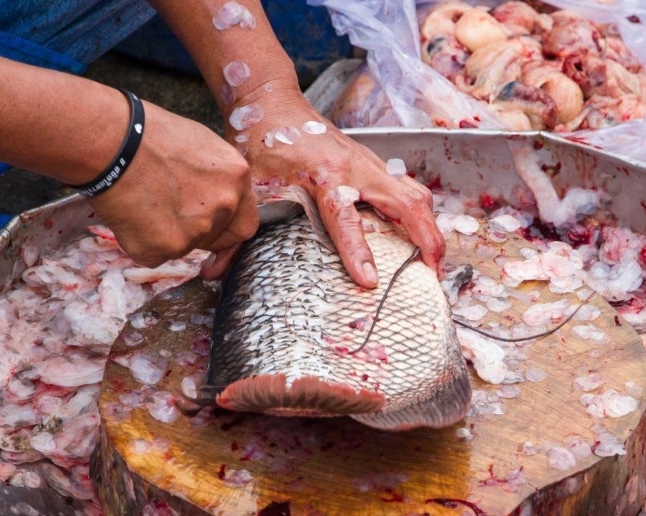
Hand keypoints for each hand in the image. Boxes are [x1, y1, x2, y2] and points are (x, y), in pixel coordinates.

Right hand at [86, 102, 258, 269]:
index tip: (217, 243)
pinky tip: (128, 214)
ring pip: (181, 246)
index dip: (227, 233)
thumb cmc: (147, 135)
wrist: (111, 142)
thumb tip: (213, 196)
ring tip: (140, 201)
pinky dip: (140, 242)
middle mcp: (223, 206)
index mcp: (236, 177)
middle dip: (191, 231)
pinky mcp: (164, 248)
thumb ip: (214, 179)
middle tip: (161, 210)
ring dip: (163, 233)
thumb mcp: (198, 147)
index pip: (245, 223)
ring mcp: (195, 231)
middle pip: (213, 237)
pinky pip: (153, 254)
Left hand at [221, 83, 444, 287]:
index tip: (369, 281)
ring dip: (430, 228)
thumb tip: (212, 272)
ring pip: (415, 194)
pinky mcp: (374, 165)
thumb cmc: (261, 141)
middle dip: (426, 240)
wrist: (272, 103)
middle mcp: (355, 167)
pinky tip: (419, 237)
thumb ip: (236, 229)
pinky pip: (409, 189)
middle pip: (407, 203)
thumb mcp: (249, 184)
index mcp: (323, 174)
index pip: (346, 219)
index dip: (358, 252)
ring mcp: (370, 164)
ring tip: (433, 263)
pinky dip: (419, 214)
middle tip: (433, 276)